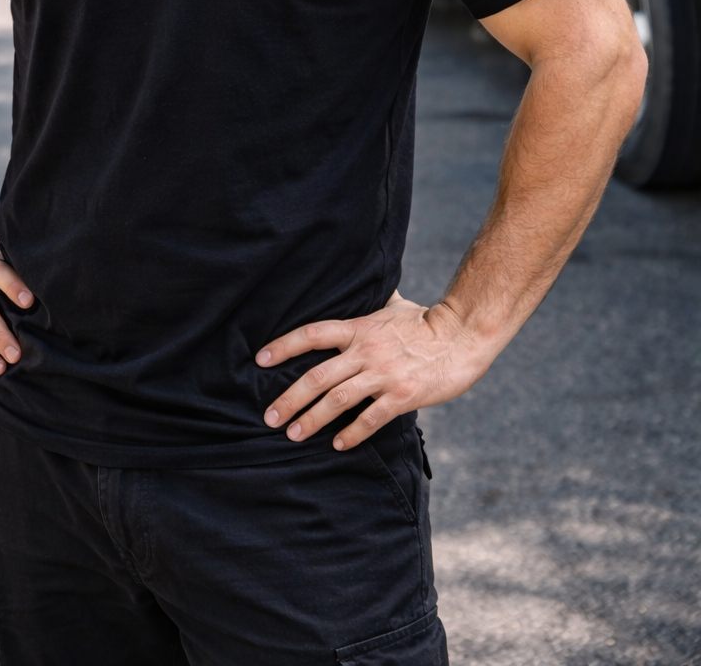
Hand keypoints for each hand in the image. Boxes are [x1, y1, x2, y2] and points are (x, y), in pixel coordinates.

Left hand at [255, 292, 490, 450]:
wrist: (461, 337)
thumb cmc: (426, 321)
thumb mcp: (394, 304)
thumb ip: (372, 300)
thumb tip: (363, 276)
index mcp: (359, 327)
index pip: (312, 334)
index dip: (284, 346)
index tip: (261, 360)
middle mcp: (366, 350)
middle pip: (317, 376)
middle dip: (289, 398)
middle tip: (269, 416)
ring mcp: (383, 374)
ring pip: (337, 400)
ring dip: (312, 419)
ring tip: (293, 434)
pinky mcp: (402, 396)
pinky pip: (370, 418)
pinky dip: (352, 433)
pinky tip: (338, 444)